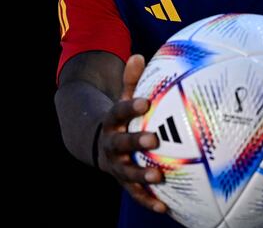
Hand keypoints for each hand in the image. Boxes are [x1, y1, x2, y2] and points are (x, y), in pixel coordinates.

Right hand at [96, 54, 167, 213]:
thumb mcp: (123, 97)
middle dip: (136, 141)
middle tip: (155, 139)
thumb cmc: (122, 117)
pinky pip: (136, 193)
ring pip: (127, 171)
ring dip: (142, 175)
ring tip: (159, 177)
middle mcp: (111, 144)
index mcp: (112, 121)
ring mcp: (116, 164)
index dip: (131, 106)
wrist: (98, 144)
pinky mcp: (124, 181)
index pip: (120, 111)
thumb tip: (138, 55)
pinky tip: (164, 207)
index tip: (146, 101)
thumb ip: (131, 80)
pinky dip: (148, 200)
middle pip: (121, 143)